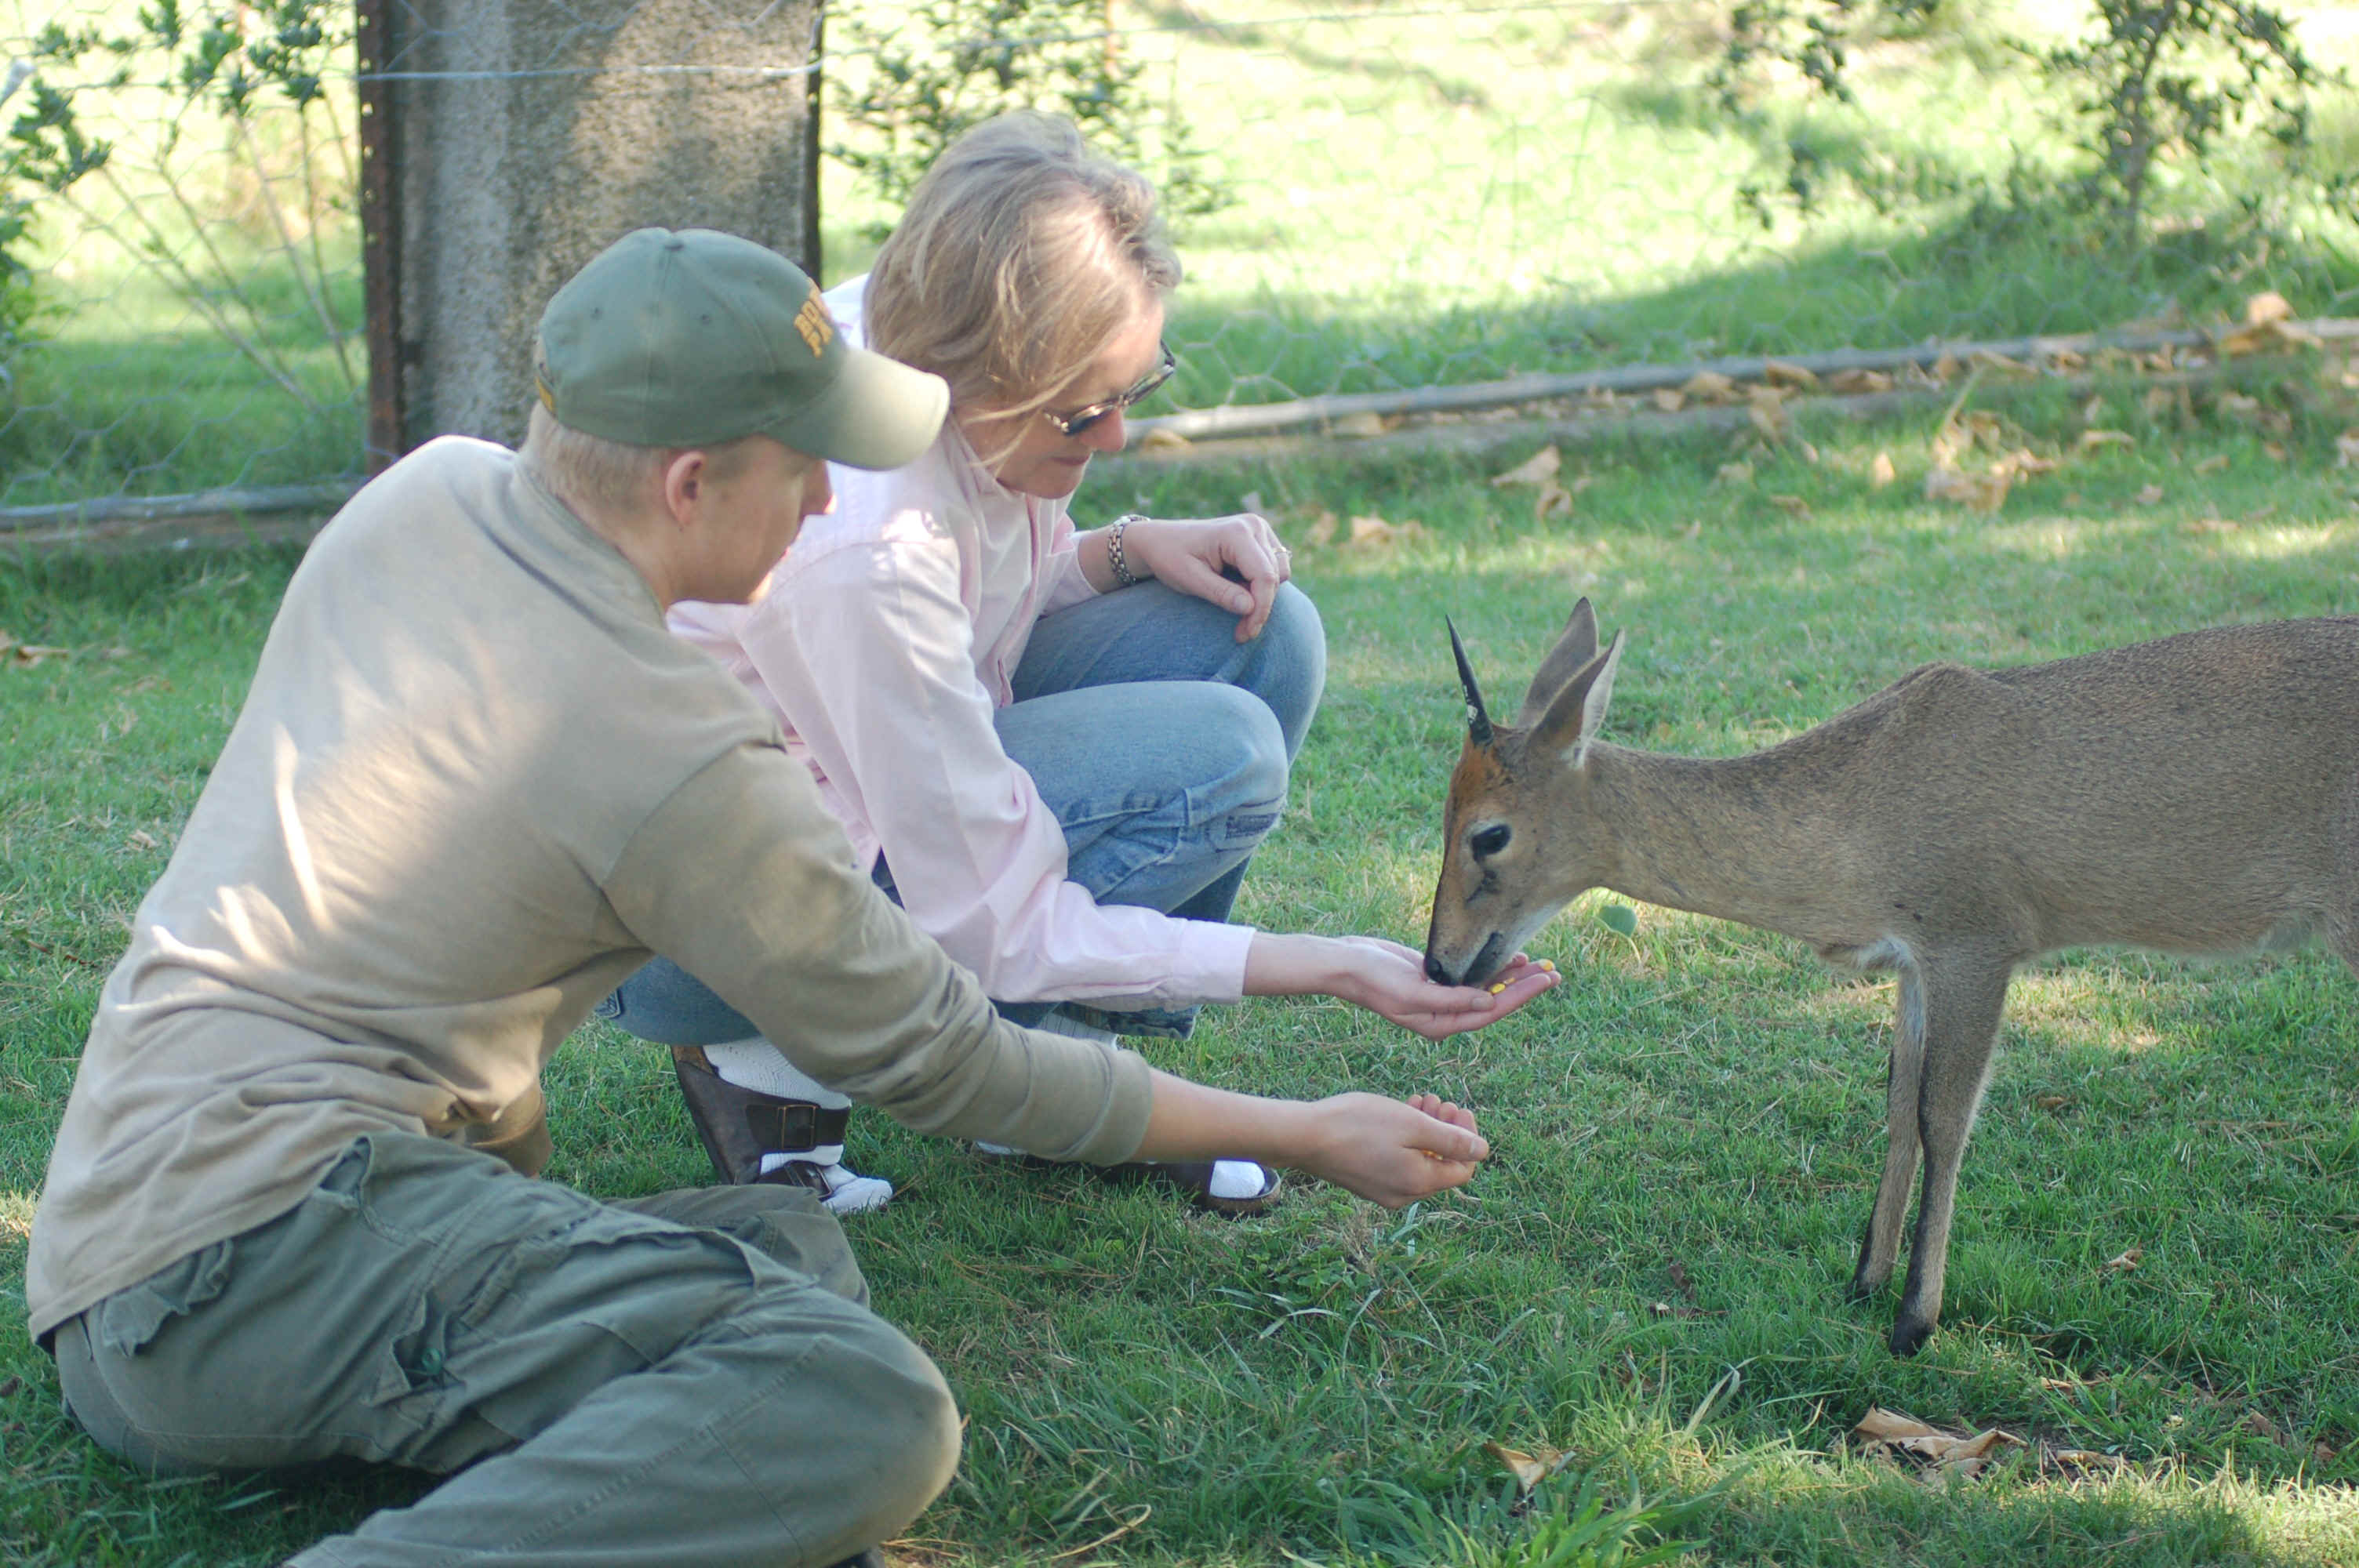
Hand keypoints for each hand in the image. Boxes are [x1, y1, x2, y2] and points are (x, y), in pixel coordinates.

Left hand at [1120, 514, 1291, 640]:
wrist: (1161, 539)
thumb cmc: (1170, 556)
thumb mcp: (1189, 579)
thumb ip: (1220, 593)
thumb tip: (1250, 608)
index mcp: (1236, 532)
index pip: (1264, 576)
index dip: (1260, 609)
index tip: (1247, 633)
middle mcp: (1253, 525)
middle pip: (1274, 576)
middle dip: (1260, 607)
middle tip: (1240, 632)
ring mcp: (1259, 529)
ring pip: (1279, 573)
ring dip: (1261, 595)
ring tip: (1232, 604)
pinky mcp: (1261, 537)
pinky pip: (1274, 567)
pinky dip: (1260, 585)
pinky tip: (1237, 590)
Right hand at [1298, 1091, 1488, 1207]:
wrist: (1303, 1136)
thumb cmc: (1357, 1125)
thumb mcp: (1412, 1125)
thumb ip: (1450, 1140)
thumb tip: (1482, 1151)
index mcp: (1419, 1183)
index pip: (1463, 1169)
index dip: (1469, 1139)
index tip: (1459, 1109)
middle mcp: (1403, 1195)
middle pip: (1441, 1166)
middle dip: (1446, 1131)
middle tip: (1437, 1101)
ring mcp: (1382, 1191)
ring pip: (1419, 1162)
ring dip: (1426, 1132)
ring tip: (1419, 1101)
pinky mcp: (1365, 1182)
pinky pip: (1398, 1164)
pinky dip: (1405, 1141)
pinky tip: (1397, 1115)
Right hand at [1319, 935, 1557, 1039]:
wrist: (1346, 963)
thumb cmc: (1374, 980)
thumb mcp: (1413, 992)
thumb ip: (1452, 999)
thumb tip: (1489, 1002)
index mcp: (1441, 1024)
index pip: (1491, 1011)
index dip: (1521, 995)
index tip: (1546, 979)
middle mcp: (1445, 1014)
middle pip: (1495, 1001)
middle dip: (1524, 988)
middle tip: (1555, 972)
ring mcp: (1441, 996)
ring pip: (1486, 988)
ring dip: (1511, 976)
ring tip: (1540, 963)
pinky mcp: (1436, 978)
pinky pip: (1473, 975)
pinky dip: (1492, 967)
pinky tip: (1510, 957)